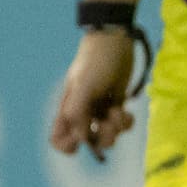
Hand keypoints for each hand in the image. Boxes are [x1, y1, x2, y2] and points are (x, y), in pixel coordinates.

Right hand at [48, 29, 138, 160]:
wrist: (114, 41)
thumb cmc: (96, 61)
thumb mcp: (84, 85)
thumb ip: (77, 111)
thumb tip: (81, 138)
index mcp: (68, 110)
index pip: (58, 140)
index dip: (69, 146)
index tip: (83, 137)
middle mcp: (82, 113)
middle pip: (88, 142)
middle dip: (102, 139)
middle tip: (108, 123)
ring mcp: (99, 109)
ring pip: (107, 136)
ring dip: (116, 130)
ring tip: (119, 113)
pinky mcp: (116, 104)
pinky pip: (121, 125)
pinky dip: (126, 123)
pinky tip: (127, 111)